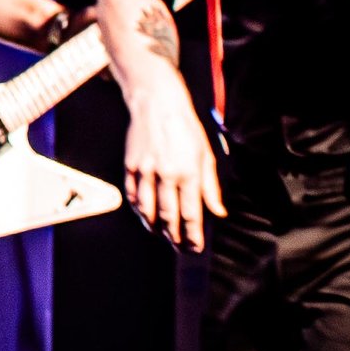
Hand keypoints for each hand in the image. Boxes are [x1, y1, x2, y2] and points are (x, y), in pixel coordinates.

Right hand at [123, 68, 222, 252]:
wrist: (157, 103)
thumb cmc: (185, 128)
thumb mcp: (206, 155)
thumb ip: (211, 187)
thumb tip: (218, 212)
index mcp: (189, 172)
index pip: (191, 214)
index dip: (193, 235)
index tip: (195, 247)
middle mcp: (166, 174)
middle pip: (168, 216)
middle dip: (174, 237)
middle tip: (179, 247)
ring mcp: (145, 170)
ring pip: (147, 210)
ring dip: (154, 227)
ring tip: (162, 235)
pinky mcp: (130, 165)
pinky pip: (132, 196)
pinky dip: (138, 210)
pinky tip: (145, 216)